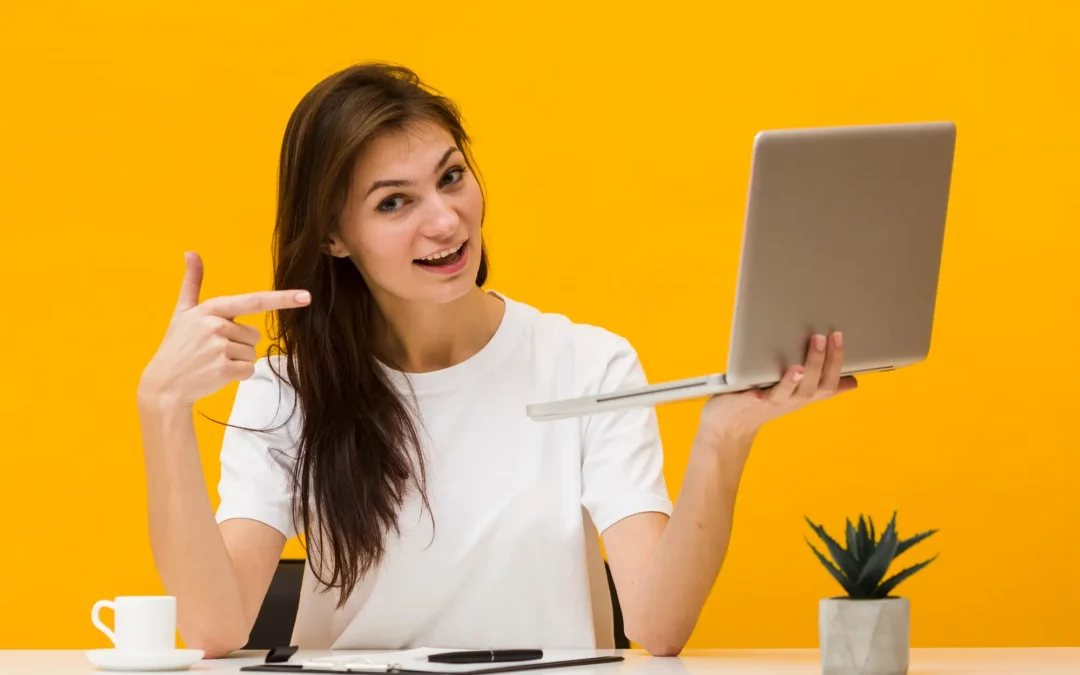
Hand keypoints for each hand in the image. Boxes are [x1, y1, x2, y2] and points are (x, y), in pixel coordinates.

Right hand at [137, 252, 311, 407]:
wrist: (164, 384)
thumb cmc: (177, 346)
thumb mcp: (183, 312)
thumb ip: (192, 282)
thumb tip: (191, 252)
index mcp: (210, 310)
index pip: (252, 301)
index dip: (281, 299)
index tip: (306, 296)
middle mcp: (215, 326)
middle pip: (254, 335)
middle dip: (240, 344)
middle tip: (213, 350)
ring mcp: (219, 349)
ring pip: (252, 353)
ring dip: (237, 360)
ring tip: (212, 361)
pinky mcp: (223, 370)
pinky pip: (248, 370)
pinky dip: (237, 375)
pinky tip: (216, 374)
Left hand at [696, 332, 857, 446]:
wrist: (730, 427)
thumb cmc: (765, 402)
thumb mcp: (797, 393)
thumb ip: (820, 385)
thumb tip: (853, 382)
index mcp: (803, 395)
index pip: (829, 382)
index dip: (837, 362)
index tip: (839, 337)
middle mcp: (790, 400)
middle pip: (812, 386)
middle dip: (819, 362)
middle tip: (823, 337)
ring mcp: (768, 403)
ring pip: (787, 394)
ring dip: (794, 379)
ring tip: (798, 366)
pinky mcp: (745, 404)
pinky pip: (754, 401)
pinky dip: (756, 396)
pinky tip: (757, 391)